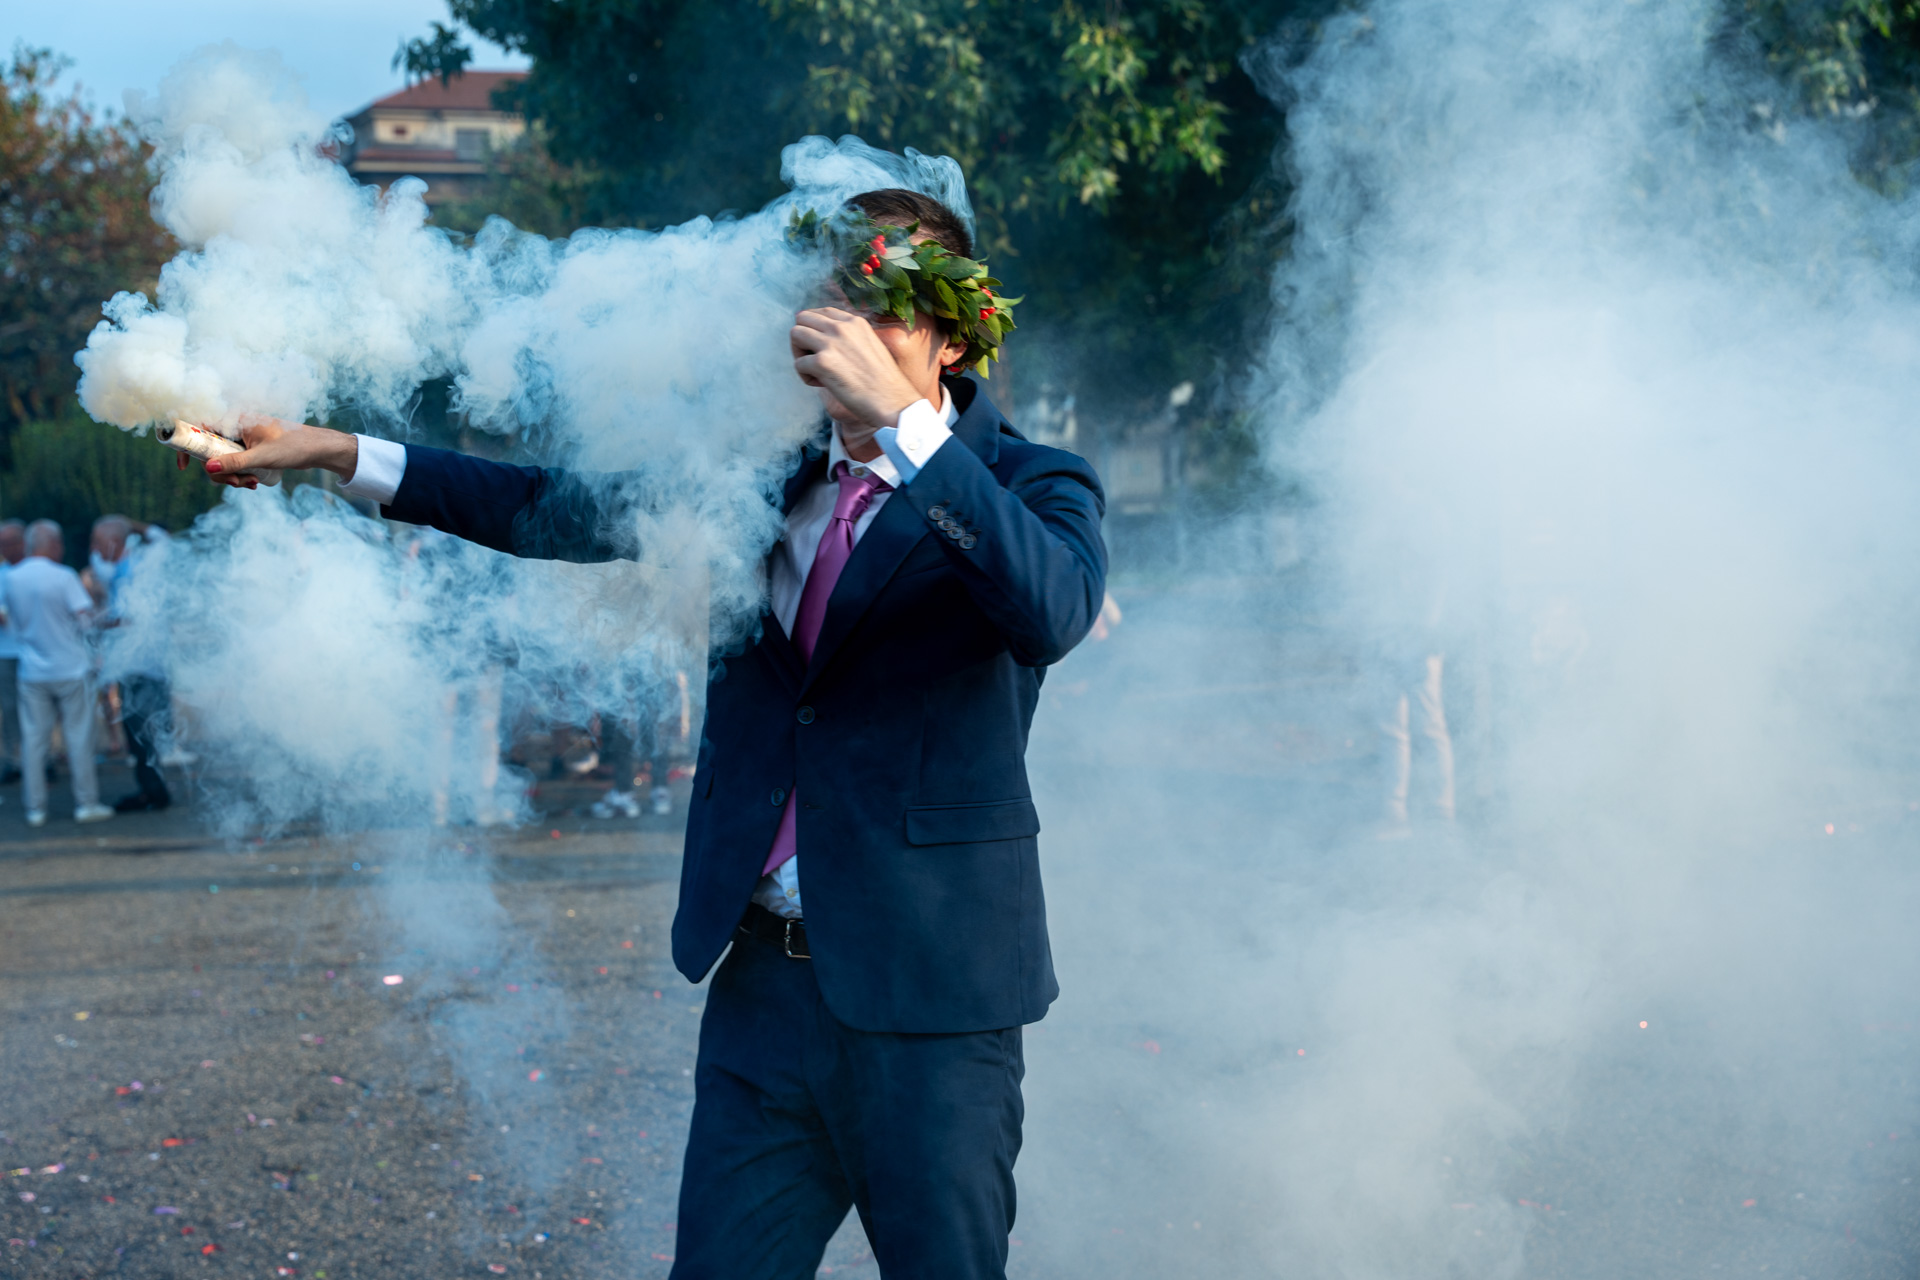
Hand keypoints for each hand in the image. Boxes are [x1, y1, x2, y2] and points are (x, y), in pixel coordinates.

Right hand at [196, 415, 358, 488]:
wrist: (317, 449)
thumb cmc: (293, 447)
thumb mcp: (262, 457)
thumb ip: (235, 462)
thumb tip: (207, 469)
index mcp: (236, 419)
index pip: (199, 428)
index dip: (187, 446)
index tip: (184, 467)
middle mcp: (236, 426)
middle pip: (209, 450)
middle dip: (220, 471)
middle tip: (237, 483)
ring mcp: (242, 438)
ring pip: (222, 459)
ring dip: (231, 475)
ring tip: (252, 484)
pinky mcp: (249, 448)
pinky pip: (234, 462)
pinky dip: (239, 474)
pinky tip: (253, 483)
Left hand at [790, 308, 922, 443]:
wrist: (893, 402)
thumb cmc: (883, 382)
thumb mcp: (870, 346)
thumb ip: (850, 338)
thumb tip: (825, 339)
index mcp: (855, 322)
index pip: (822, 312)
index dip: (815, 328)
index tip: (820, 346)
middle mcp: (842, 327)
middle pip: (803, 318)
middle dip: (803, 338)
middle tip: (813, 358)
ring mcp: (831, 343)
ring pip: (795, 334)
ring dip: (799, 353)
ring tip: (815, 371)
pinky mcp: (822, 363)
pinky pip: (798, 363)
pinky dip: (806, 377)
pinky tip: (821, 384)